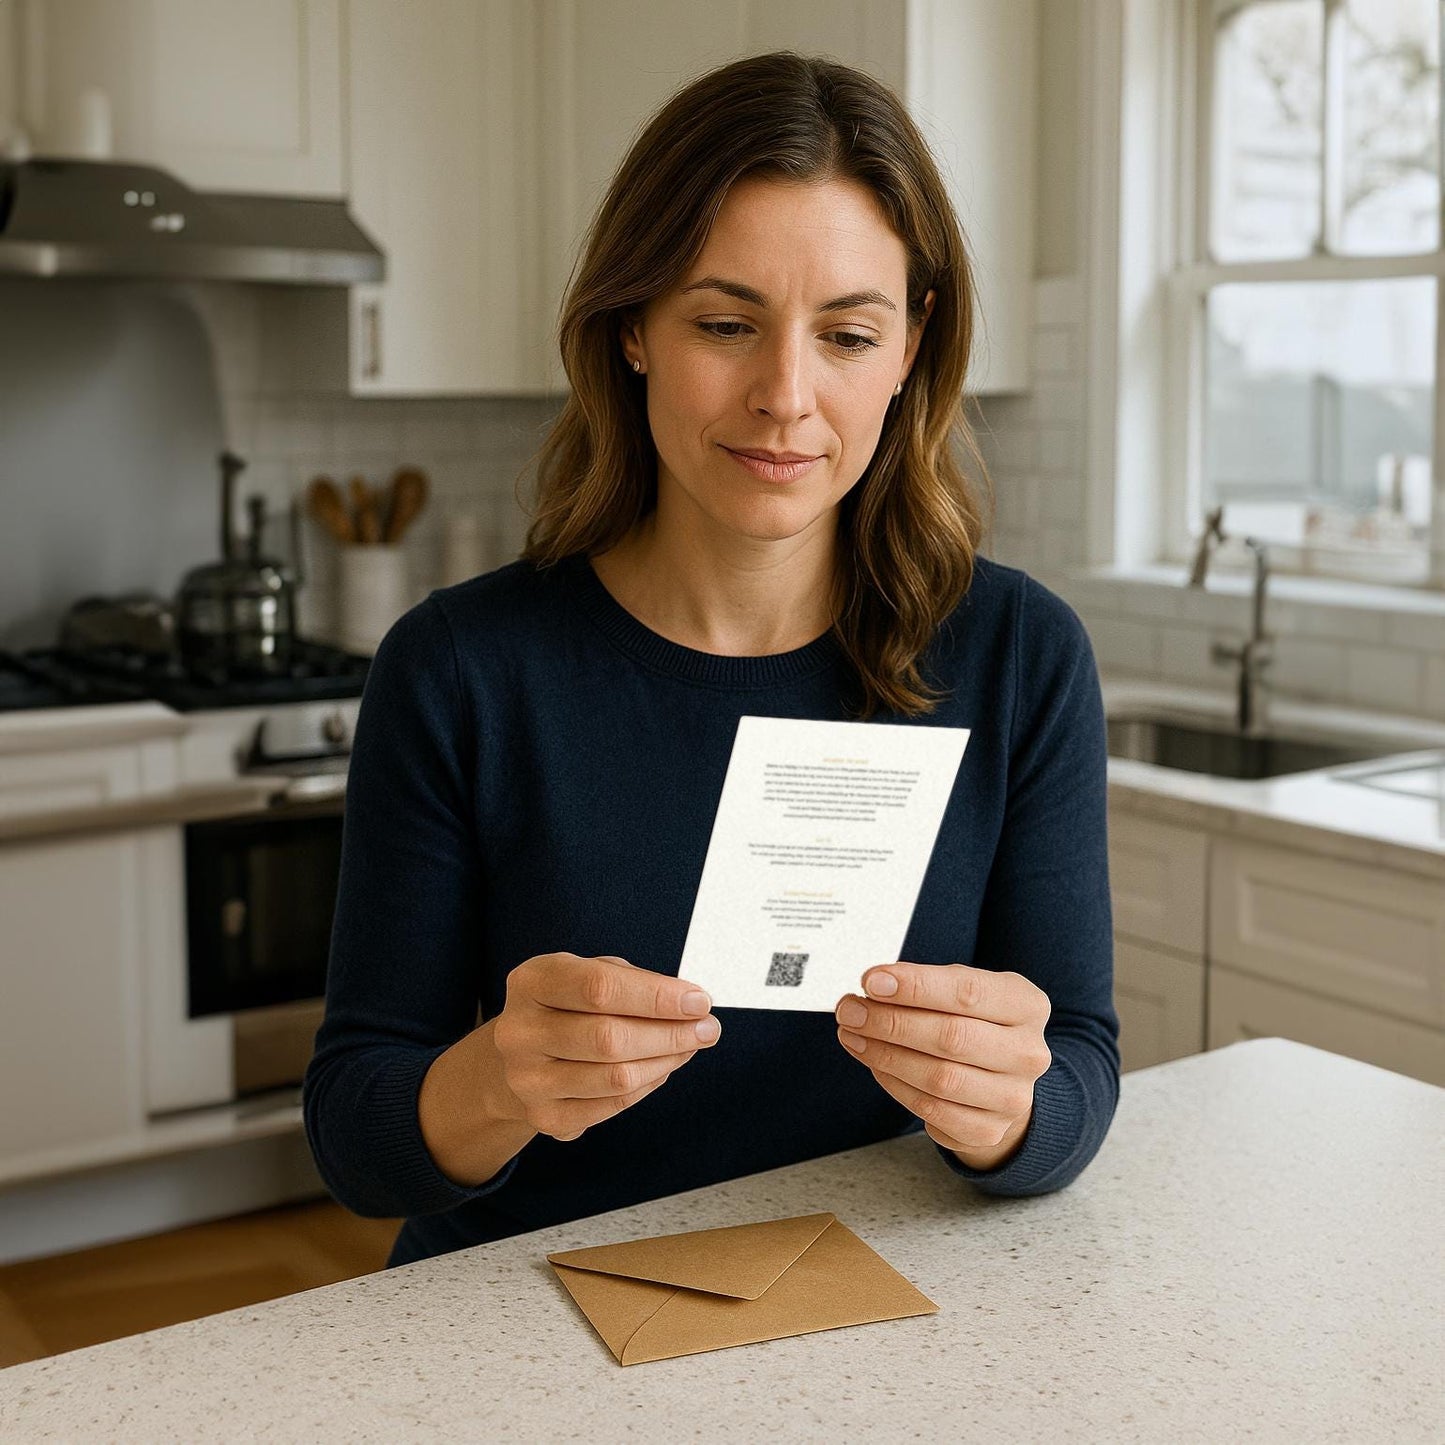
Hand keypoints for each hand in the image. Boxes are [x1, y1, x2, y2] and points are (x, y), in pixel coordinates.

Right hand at [486, 952, 721, 1141]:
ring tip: (689, 1046)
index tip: (698, 1001)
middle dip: (671, 1033)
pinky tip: (661, 1067)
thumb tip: (690, 1005)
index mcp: (532, 983)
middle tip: (707, 1028)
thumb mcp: (590, 973)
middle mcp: (520, 1033)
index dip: (656, 996)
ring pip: (616, 1078)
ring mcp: (528, 1080)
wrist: (520, 1055)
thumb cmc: (567, 1005)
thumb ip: (635, 983)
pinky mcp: (545, 1117)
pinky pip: (613, 1106)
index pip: (599, 988)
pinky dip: (648, 1085)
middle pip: (609, 1038)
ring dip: (666, 1061)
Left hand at [834, 963, 1051, 1171]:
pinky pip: (932, 1111)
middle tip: (850, 1010)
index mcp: (1025, 1005)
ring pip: (939, 1078)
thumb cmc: (974, 1022)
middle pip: (951, 1037)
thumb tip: (875, 987)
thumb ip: (925, 985)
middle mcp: (1028, 1053)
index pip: (967, 992)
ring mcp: (1012, 1096)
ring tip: (853, 1035)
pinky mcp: (989, 1130)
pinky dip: (896, 1086)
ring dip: (885, 1055)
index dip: (915, 986)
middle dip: (890, 1022)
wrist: (1001, 1078)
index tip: (871, 981)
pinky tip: (876, 1065)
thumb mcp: (962, 990)